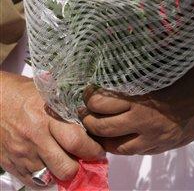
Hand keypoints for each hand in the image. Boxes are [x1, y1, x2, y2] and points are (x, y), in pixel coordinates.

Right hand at [0, 72, 104, 187]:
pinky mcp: (13, 165)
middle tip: (86, 158)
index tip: (99, 150)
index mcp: (46, 115)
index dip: (92, 149)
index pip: (76, 140)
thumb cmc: (22, 93)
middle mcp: (35, 137)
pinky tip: (50, 163)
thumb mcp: (47, 93)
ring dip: (63, 172)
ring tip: (67, 160)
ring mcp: (23, 154)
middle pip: (66, 167)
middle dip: (81, 166)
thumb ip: (67, 107)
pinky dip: (46, 177)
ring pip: (52, 178)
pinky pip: (35, 182)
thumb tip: (91, 119)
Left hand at [82, 49, 193, 154]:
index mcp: (144, 97)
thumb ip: (144, 61)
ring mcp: (154, 138)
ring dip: (99, 133)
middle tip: (84, 105)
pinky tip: (116, 133)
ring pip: (113, 144)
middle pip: (101, 125)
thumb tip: (122, 47)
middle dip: (87, 116)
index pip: (102, 101)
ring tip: (95, 120)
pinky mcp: (162, 146)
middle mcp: (145, 121)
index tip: (88, 87)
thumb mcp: (168, 60)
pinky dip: (118, 144)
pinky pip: (131, 152)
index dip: (89, 95)